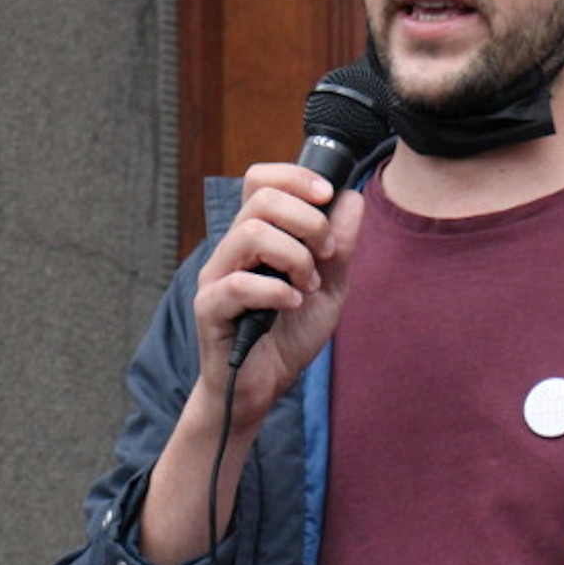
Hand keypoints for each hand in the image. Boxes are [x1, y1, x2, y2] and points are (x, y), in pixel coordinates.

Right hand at [136, 163, 365, 564]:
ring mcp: (218, 277)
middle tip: (325, 254)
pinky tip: (292, 304)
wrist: (264, 388)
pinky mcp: (211, 308)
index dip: (294, 176)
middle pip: (261, 198)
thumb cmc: (288, 336)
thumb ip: (341, 246)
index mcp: (257, 237)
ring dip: (293, 256)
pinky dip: (276, 291)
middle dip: (307, 220)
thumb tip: (352, 199)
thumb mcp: (330, 288)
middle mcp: (232, 249)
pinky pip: (239, 283)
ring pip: (250, 233)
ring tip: (308, 284)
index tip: (326, 195)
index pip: (261, 180)